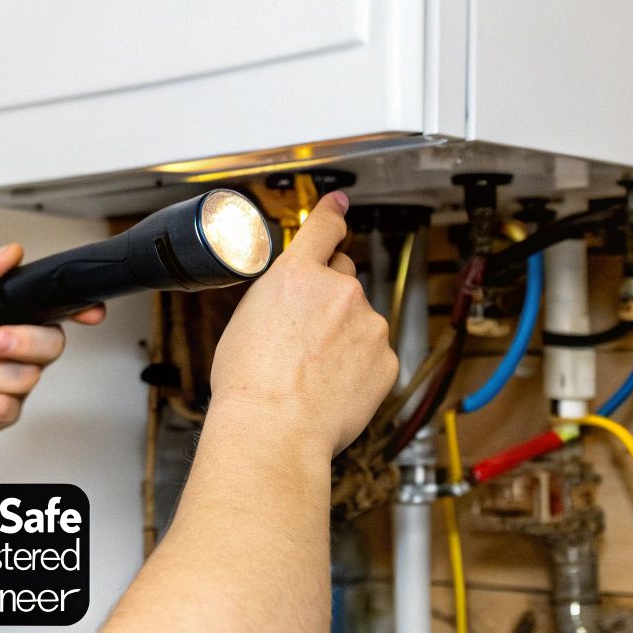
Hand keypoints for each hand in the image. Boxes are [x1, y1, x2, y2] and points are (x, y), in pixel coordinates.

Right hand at [209, 192, 398, 456]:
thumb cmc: (249, 383)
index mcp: (297, 275)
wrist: (274, 429)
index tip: (340, 204)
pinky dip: (358, 366)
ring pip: (359, 319)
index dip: (333, 212)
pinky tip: (332, 385)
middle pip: (343, 276)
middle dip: (329, 296)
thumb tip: (290, 300)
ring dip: (343, 336)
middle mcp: (339, 290)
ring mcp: (368, 324)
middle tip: (305, 331)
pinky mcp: (386, 358)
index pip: (323, 228)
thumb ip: (278, 295)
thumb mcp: (245, 318)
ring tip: (312, 371)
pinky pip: (373, 353)